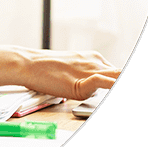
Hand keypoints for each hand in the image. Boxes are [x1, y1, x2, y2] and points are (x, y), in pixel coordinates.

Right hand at [0, 46, 119, 99]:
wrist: (27, 63)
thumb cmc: (43, 68)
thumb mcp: (70, 69)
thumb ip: (85, 77)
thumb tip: (92, 88)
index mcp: (93, 58)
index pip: (117, 72)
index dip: (116, 79)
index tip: (113, 82)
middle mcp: (95, 62)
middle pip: (120, 73)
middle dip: (120, 78)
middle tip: (113, 83)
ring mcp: (89, 71)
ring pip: (117, 76)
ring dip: (117, 81)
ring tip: (113, 83)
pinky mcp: (81, 83)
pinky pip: (105, 82)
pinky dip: (112, 85)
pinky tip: (112, 86)